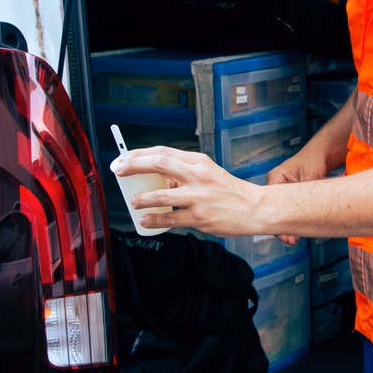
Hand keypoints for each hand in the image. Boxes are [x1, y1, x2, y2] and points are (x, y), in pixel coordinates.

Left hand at [111, 146, 261, 235]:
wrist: (253, 208)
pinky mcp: (199, 217)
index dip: (140, 154)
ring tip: (133, 201)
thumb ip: (184, 173)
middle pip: (159, 164)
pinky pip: (170, 218)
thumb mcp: (208, 173)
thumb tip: (157, 180)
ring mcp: (198, 196)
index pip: (164, 152)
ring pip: (160, 194)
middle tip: (118, 170)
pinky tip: (145, 220)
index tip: (123, 158)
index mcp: (199, 161)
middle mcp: (198, 175)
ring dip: (141, 198)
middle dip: (134, 166)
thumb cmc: (229, 190)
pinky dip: (154, 219)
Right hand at [265, 150, 328, 243]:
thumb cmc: (312, 161)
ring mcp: (279, 190)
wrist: (318, 155)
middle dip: (280, 226)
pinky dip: (289, 219)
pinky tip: (295, 231)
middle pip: (272, 210)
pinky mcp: (285, 195)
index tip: (285, 234)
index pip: (270, 203)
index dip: (276, 220)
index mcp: (275, 177)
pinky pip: (284, 209)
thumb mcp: (310, 177)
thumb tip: (302, 213)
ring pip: (278, 211)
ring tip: (293, 239)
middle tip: (290, 240)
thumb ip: (304, 194)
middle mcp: (273, 184)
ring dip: (285, 225)